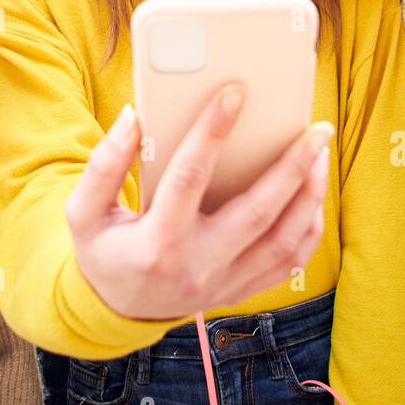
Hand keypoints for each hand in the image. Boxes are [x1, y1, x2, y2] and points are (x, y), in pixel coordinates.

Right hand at [65, 84, 331, 320]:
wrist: (117, 311)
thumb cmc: (104, 250)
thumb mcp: (84, 211)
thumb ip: (104, 164)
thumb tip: (134, 117)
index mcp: (157, 242)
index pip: (189, 177)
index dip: (212, 131)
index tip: (234, 93)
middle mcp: (197, 266)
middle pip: (257, 212)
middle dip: (292, 166)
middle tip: (315, 128)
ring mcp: (224, 283)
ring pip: (284, 240)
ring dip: (309, 195)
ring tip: (319, 154)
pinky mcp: (241, 289)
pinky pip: (289, 262)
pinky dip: (308, 227)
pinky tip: (312, 194)